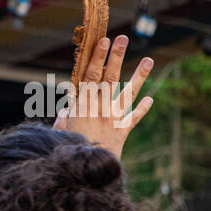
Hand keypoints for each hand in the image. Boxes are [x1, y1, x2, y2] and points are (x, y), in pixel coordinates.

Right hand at [53, 34, 152, 158]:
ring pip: (127, 92)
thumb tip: (66, 110)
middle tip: (122, 38)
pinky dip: (142, 109)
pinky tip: (150, 99)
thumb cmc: (69, 150)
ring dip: (139, 76)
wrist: (89, 171)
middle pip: (109, 77)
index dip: (97, 58)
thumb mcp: (59, 132)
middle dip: (115, 57)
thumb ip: (64, 118)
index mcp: (82, 106)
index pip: (90, 76)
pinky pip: (134, 117)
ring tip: (149, 59)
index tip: (102, 41)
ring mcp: (113, 118)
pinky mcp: (122, 130)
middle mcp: (100, 108)